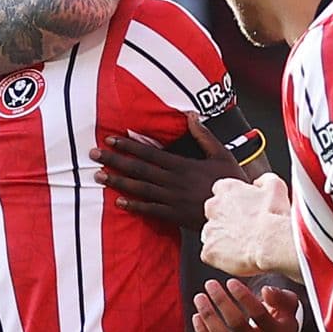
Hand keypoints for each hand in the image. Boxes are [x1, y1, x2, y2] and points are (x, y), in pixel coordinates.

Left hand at [96, 130, 245, 230]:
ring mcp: (172, 199)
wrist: (239, 212)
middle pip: (139, 168)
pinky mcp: (174, 215)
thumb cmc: (231, 182)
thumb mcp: (221, 154)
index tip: (111, 139)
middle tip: (94, 154)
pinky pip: (150, 210)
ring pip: (140, 188)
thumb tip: (192, 115)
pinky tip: (118, 202)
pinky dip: (134, 206)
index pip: (149, 153)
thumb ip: (204, 136)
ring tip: (99, 176)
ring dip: (118, 181)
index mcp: (183, 165)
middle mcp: (173, 181)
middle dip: (115, 160)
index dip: (128, 145)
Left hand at [192, 278, 301, 331]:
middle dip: (221, 301)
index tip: (230, 282)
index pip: (258, 314)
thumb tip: (265, 291)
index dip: (243, 297)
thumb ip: (280, 296)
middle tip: (210, 283)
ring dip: (208, 315)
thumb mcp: (288, 306)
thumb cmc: (280, 320)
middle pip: (237, 323)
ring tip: (199, 297)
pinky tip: (196, 315)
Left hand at [201, 173, 297, 276]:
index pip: (221, 191)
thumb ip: (264, 180)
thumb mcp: (276, 187)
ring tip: (243, 244)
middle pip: (214, 213)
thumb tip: (259, 183)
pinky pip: (211, 254)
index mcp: (226, 189)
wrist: (272, 242)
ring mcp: (209, 230)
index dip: (234, 201)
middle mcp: (213, 207)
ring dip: (224, 238)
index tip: (244, 208)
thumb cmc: (274, 215)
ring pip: (212, 234)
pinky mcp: (209, 251)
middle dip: (226, 219)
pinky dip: (221, 257)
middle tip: (245, 228)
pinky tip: (237, 256)